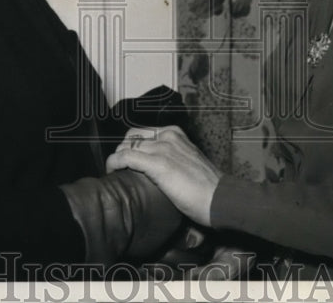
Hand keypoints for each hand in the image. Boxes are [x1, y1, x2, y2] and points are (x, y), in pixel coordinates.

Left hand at [106, 126, 221, 226]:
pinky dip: (114, 163)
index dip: (129, 146)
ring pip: (126, 146)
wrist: (220, 199)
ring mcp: (163, 148)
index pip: (141, 133)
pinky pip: (125, 157)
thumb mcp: (188, 162)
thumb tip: (155, 167)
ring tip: (115, 174)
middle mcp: (168, 136)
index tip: (125, 161)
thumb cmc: (206, 188)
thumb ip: (172, 158)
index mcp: (175, 134)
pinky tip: (112, 172)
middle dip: (121, 152)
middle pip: (130, 138)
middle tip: (119, 169)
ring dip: (116, 160)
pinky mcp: (158, 164)